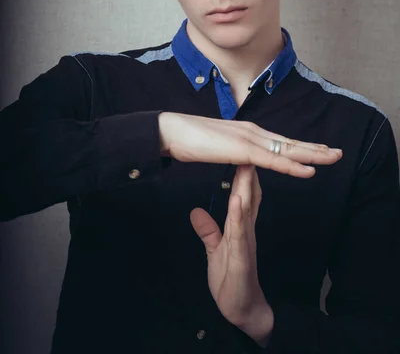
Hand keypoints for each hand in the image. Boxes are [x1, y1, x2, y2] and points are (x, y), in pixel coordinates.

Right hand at [159, 112, 341, 177]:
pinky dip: (294, 166)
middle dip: (315, 148)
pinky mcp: (242, 150)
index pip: (280, 140)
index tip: (318, 150)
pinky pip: (274, 160)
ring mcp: (249, 139)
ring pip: (288, 149)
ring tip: (333, 158)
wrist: (172, 131)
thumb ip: (232, 150)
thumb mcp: (218, 146)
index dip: (301, 146)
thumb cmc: (190, 139)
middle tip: (337, 153)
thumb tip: (240, 157)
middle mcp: (253, 133)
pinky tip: (309, 171)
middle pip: (290, 142)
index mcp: (247, 133)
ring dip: (313, 154)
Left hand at [190, 164, 272, 344]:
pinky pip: (241, 233)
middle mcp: (246, 229)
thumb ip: (208, 230)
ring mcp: (246, 242)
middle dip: (248, 170)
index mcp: (240, 226)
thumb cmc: (231, 279)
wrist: (242, 310)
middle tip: (249, 144)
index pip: (243, 194)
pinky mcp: (242, 257)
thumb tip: (196, 211)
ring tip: (246, 165)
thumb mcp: (215, 250)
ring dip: (246, 187)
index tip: (238, 149)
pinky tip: (237, 201)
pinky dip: (239, 216)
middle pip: (248, 195)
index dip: (242, 172)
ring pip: (247, 209)